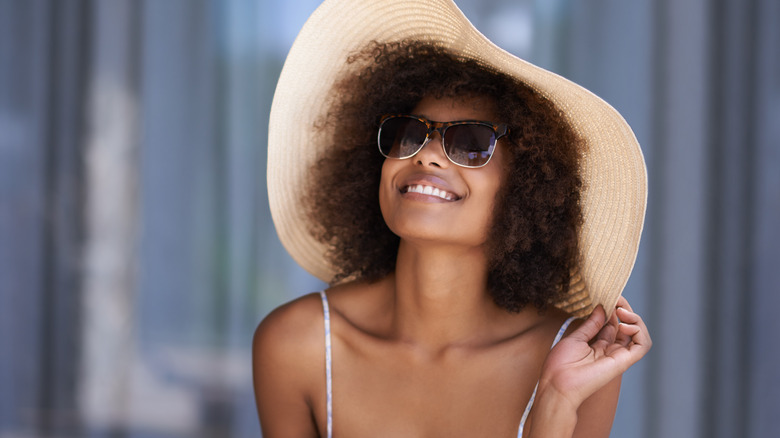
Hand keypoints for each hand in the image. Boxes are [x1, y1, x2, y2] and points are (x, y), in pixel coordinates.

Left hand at [537, 296, 651, 410]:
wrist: (558, 384)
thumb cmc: (561, 364)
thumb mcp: (576, 338)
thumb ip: (592, 324)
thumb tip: (602, 307)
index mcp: (598, 345)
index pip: (614, 323)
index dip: (613, 309)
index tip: (608, 296)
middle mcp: (610, 350)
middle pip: (627, 327)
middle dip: (625, 310)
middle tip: (616, 299)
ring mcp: (618, 356)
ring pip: (639, 335)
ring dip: (635, 319)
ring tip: (621, 311)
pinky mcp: (623, 362)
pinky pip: (643, 346)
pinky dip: (638, 332)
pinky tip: (624, 325)